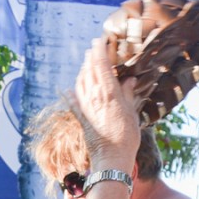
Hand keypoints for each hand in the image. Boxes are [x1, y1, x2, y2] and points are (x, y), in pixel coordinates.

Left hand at [67, 38, 141, 169]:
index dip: (100, 50)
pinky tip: (66, 90)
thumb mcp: (132, 113)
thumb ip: (128, 94)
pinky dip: (69, 94)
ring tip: (86, 63)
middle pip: (89, 70)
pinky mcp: (81, 119)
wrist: (111, 159)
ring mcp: (86, 108)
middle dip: (91, 57)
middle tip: (94, 47)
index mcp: (108, 93)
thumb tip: (128, 79)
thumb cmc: (126, 137)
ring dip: (83, 70)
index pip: (102, 64)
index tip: (101, 39)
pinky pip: (73, 102)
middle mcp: (94, 97)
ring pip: (81, 82)